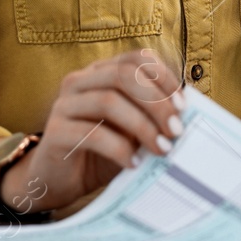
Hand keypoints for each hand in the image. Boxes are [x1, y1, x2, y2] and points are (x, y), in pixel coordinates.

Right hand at [1, 48, 183, 212]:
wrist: (58, 181)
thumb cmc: (101, 153)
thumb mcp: (132, 131)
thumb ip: (151, 117)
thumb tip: (186, 113)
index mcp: (101, 73)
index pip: (136, 58)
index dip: (163, 77)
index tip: (184, 105)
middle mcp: (80, 81)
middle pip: (124, 75)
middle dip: (157, 102)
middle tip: (176, 130)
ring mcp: (64, 105)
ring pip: (109, 101)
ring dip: (142, 126)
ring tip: (162, 149)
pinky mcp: (54, 132)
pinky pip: (91, 134)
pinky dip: (119, 149)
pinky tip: (133, 164)